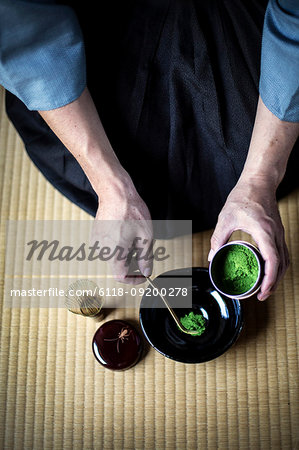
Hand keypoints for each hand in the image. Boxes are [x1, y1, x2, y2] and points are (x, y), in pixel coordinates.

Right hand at [92, 173, 152, 284]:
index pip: (121, 277)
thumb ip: (146, 258)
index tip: (143, 275)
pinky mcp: (96, 235)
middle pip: (118, 267)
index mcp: (114, 253)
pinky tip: (127, 233)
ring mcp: (97, 242)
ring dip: (126, 254)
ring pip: (113, 257)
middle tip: (144, 253)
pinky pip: (108, 247)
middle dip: (132, 264)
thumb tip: (146, 272)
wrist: (115, 193)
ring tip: (136, 239)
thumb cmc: (131, 212)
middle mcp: (102, 250)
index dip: (134, 279)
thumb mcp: (145, 237)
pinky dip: (119, 246)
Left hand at [208, 178, 288, 300]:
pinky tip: (269, 271)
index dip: (269, 279)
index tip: (262, 291)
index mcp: (264, 231)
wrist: (259, 181)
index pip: (272, 260)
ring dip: (277, 276)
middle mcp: (276, 234)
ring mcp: (279, 233)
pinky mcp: (278, 232)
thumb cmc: (244, 196)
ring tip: (266, 288)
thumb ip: (218, 238)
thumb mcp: (226, 218)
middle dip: (273, 283)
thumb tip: (212, 256)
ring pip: (284, 260)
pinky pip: (282, 253)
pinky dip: (278, 266)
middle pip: (281, 265)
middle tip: (261, 296)